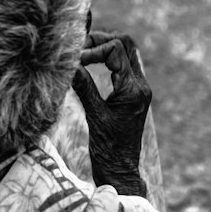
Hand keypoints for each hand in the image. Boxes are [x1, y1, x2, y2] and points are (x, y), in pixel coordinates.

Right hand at [72, 30, 151, 196]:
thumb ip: (84, 88)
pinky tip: (89, 66)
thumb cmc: (107, 149)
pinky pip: (123, 66)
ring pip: (125, 52)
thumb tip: (69, 65)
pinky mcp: (133, 94)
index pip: (116, 51)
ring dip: (104, 48)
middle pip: (125, 44)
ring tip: (81, 55)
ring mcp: (138, 89)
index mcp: (133, 90)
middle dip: (101, 40)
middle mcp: (140, 85)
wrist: (120, 170)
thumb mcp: (94, 117)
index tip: (75, 61)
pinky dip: (106, 60)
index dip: (93, 49)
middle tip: (78, 49)